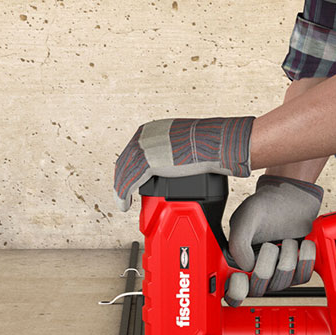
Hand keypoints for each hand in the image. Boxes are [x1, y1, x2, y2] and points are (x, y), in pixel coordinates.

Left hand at [113, 116, 254, 211]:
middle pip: (124, 161)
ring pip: (123, 173)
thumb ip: (176, 150)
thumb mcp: (186, 141)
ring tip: (123, 203)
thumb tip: (181, 160)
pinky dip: (123, 196)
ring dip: (121, 190)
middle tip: (125, 193)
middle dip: (123, 179)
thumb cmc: (208, 143)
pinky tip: (124, 205)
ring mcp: (143, 149)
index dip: (131, 167)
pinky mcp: (146, 163)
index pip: (133, 150)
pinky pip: (127, 183)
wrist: (214, 142)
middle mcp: (143, 136)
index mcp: (152, 130)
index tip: (134, 180)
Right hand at [225, 175, 322, 301]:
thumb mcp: (246, 218)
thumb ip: (238, 242)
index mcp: (237, 260)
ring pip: (282, 284)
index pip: (232, 293)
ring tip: (287, 241)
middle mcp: (257, 270)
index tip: (241, 276)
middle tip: (270, 247)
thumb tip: (246, 267)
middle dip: (265, 268)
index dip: (236, 292)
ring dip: (287, 259)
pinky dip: (305, 259)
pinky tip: (303, 244)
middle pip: (259, 290)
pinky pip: (303, 276)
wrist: (292, 196)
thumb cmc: (267, 204)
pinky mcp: (298, 267)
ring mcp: (278, 271)